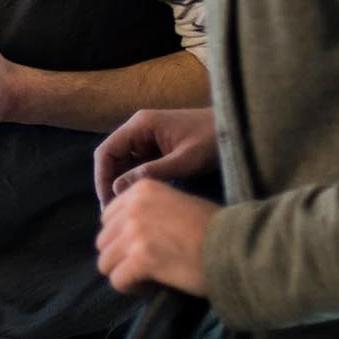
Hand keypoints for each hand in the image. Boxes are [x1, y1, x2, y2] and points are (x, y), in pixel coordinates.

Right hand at [93, 108, 218, 207]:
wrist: (237, 129)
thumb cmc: (212, 140)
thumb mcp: (184, 160)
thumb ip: (151, 172)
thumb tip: (118, 188)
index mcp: (140, 126)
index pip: (106, 151)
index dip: (101, 178)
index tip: (107, 203)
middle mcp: (139, 130)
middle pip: (112, 158)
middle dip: (110, 184)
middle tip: (114, 213)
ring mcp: (147, 139)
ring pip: (123, 164)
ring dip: (122, 185)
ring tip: (125, 211)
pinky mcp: (157, 149)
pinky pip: (138, 166)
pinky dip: (135, 183)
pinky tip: (139, 200)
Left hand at [95, 178, 217, 295]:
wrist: (235, 245)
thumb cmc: (214, 227)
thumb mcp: (177, 202)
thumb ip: (148, 211)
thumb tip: (126, 232)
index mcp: (141, 189)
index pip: (108, 217)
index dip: (121, 237)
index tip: (141, 247)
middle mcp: (133, 207)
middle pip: (103, 240)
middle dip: (120, 256)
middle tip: (143, 266)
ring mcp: (134, 233)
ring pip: (105, 262)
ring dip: (124, 272)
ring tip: (146, 277)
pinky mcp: (140, 258)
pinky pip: (118, 280)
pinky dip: (130, 288)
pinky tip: (149, 287)